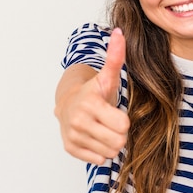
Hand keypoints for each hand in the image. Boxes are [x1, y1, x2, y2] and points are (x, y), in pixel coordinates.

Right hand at [55, 28, 129, 163]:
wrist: (68, 103)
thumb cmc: (94, 92)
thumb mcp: (107, 76)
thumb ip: (116, 57)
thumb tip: (120, 33)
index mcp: (90, 104)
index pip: (123, 126)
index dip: (123, 120)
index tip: (114, 112)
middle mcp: (79, 121)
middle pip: (118, 141)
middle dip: (118, 134)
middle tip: (109, 122)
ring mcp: (73, 136)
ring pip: (110, 153)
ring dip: (110, 143)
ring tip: (102, 128)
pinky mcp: (70, 148)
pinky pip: (98, 160)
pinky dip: (99, 151)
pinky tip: (94, 137)